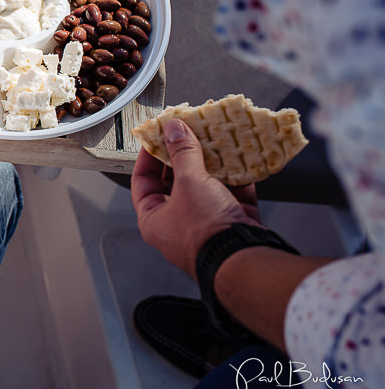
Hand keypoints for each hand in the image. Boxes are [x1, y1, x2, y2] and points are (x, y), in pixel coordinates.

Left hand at [131, 118, 261, 278]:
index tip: (159, 134)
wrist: (244, 259)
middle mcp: (178, 223)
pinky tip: (239, 156)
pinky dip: (237, 176)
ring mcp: (207, 223)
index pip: (143, 180)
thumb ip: (182, 152)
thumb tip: (174, 129)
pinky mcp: (235, 223)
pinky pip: (233, 193)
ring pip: (208, 185)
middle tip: (190, 132)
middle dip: (186, 155)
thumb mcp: (188, 182)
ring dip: (213, 162)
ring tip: (214, 139)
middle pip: (177, 181)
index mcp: (154, 219)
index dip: (150, 155)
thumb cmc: (205, 231)